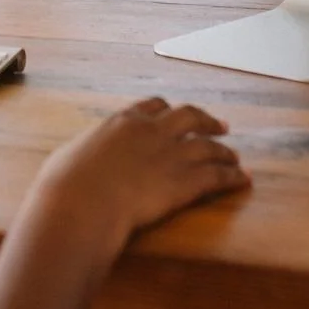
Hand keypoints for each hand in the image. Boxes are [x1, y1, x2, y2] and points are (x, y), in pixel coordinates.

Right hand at [29, 98, 250, 243]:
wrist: (83, 203)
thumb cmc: (66, 185)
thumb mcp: (69, 157)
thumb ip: (83, 153)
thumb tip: (74, 161)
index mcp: (123, 121)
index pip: (154, 106)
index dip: (169, 109)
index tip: (176, 111)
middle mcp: (152, 131)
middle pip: (189, 116)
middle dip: (207, 120)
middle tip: (221, 126)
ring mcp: (171, 155)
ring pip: (209, 146)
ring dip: (225, 151)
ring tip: (235, 157)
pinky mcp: (185, 182)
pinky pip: (217, 176)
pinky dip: (233, 176)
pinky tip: (242, 179)